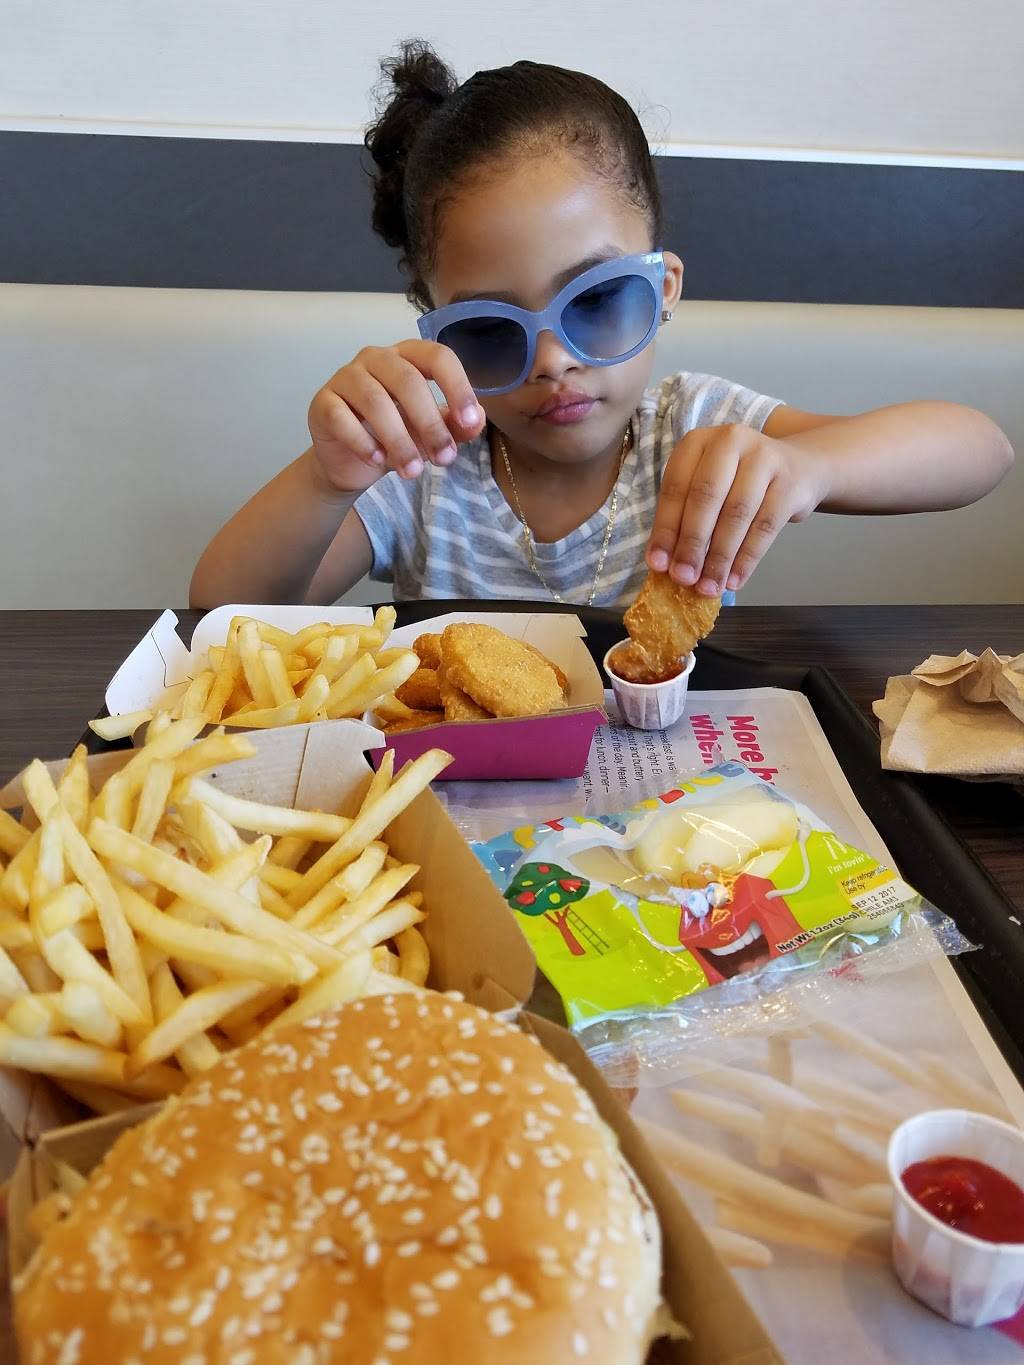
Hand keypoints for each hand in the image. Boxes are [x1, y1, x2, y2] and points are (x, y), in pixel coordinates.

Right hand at [307, 340, 485, 494]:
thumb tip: (476, 420)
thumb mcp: (430, 433)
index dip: (457, 387)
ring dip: (399, 441)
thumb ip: (454, 426)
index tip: (469, 422)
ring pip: (375, 402)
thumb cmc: (395, 436)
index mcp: (408, 357)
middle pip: (407, 381)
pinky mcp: (323, 402)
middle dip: (430, 424)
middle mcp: (375, 358)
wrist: (350, 462)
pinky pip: (342, 418)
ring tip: (413, 471)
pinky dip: (364, 442)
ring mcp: (345, 377)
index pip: (437, 356)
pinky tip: (378, 461)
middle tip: (445, 459)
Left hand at [646, 425, 826, 593]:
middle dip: (691, 543)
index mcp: (698, 441)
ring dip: (719, 557)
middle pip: (706, 497)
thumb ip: (685, 518)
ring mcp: (764, 458)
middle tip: (683, 578)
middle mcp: (731, 441)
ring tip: (708, 587)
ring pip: (736, 514)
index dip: (665, 528)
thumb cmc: (739, 482)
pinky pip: (765, 526)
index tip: (657, 564)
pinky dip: (747, 558)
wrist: (799, 467)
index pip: (676, 487)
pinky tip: (735, 580)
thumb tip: (665, 565)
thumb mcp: (708, 486)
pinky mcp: (790, 482)